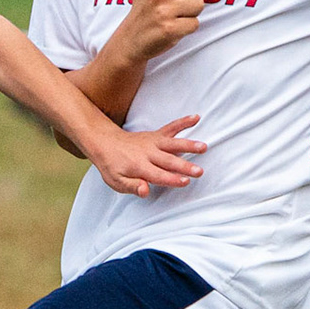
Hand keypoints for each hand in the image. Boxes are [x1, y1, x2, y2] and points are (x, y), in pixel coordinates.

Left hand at [84, 114, 205, 197]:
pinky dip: (183, 122)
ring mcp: (153, 142)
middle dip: (185, 166)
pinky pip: (171, 127)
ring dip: (189, 145)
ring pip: (173, 143)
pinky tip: (196, 117)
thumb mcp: (116, 181)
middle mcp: (148, 153)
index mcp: (138, 167)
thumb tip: (145, 191)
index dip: (172, 179)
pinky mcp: (156, 135)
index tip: (186, 181)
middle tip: (199, 171)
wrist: (105, 142)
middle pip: (169, 161)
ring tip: (203, 147)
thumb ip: (132, 186)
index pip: (158, 175)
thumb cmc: (112, 165)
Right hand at [110, 0, 205, 64]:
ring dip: (191, 13)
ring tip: (177, 17)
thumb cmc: (143, 13)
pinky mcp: (170, 29)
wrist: (129, 41)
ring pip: (199, 5)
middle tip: (178, 6)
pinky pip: (195, 23)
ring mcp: (164, 12)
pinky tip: (175, 28)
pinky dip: (187, 28)